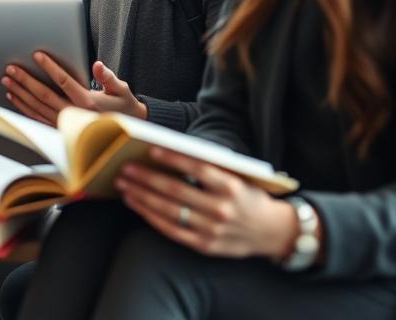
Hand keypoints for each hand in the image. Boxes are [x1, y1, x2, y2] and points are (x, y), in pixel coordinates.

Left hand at [2, 55, 147, 124]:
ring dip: (20, 93)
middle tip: (11, 68)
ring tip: (7, 80)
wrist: (123, 130)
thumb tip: (97, 65)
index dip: (49, 67)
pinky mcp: (59, 129)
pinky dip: (23, 107)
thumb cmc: (122, 105)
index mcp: (87, 102)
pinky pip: (37, 117)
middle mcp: (73, 114)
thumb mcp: (121, 89)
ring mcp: (64, 123)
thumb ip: (109, 77)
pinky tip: (14, 96)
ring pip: (37, 107)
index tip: (36, 55)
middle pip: (44, 95)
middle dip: (26, 80)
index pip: (64, 81)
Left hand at [114, 146, 299, 259]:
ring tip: (124, 184)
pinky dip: (150, 216)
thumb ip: (212, 169)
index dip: (174, 159)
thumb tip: (172, 153)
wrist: (272, 232)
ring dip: (142, 197)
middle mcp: (222, 209)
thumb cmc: (249, 197)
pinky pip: (171, 230)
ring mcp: (212, 230)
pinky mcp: (204, 246)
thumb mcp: (239, 178)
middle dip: (147, 178)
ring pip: (169, 211)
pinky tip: (136, 204)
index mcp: (232, 187)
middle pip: (176, 191)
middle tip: (125, 167)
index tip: (151, 150)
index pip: (199, 169)